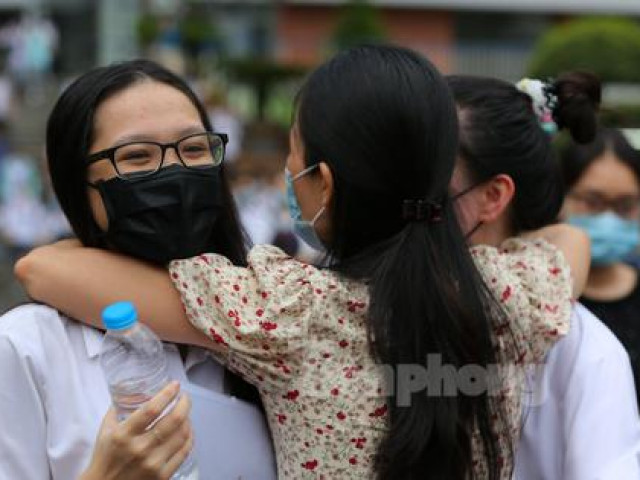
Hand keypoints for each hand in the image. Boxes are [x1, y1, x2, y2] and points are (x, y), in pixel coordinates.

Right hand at [79, 381, 193, 479]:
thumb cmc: (104, 459)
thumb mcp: (105, 432)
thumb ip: (116, 410)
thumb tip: (128, 392)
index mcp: (123, 434)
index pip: (152, 409)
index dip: (167, 394)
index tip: (175, 385)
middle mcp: (140, 448)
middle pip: (174, 420)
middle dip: (184, 403)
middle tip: (184, 397)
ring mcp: (153, 463)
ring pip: (182, 435)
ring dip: (188, 420)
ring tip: (185, 414)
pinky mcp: (162, 476)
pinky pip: (184, 452)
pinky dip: (189, 437)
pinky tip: (187, 431)